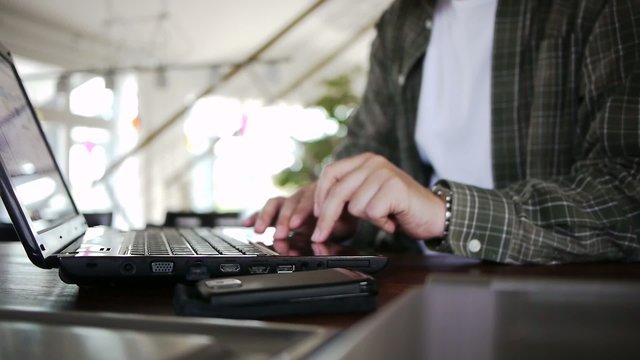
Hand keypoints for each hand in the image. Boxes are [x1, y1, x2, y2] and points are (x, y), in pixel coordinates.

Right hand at [242, 182, 357, 239]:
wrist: (343, 207)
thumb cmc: (344, 216)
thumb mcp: (346, 222)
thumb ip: (336, 227)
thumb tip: (323, 236)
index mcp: (321, 193)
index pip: (309, 200)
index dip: (300, 212)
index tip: (295, 226)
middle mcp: (304, 194)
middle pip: (290, 202)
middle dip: (284, 219)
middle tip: (281, 234)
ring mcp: (292, 200)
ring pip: (277, 203)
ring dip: (268, 217)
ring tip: (260, 230)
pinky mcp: (282, 207)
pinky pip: (268, 209)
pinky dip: (257, 216)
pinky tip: (247, 224)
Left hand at [311, 152, 445, 242]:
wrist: (435, 214)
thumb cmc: (400, 208)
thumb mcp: (369, 196)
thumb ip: (349, 194)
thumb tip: (318, 210)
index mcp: (365, 161)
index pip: (330, 172)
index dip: (319, 196)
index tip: (315, 216)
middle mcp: (373, 162)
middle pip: (338, 191)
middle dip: (326, 218)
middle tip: (319, 237)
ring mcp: (384, 173)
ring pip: (355, 206)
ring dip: (368, 219)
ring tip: (385, 216)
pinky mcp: (394, 187)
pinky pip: (372, 212)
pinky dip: (381, 223)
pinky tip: (392, 220)